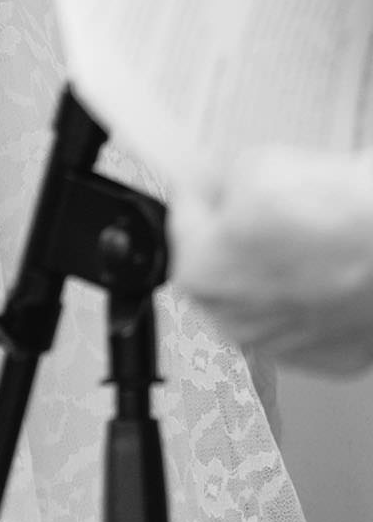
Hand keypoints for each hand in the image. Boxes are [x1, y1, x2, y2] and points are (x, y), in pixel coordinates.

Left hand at [173, 147, 372, 376]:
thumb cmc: (337, 219)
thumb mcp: (254, 166)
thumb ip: (218, 177)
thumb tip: (212, 179)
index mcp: (200, 273)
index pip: (185, 214)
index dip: (208, 187)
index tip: (218, 178)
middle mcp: (236, 322)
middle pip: (220, 261)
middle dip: (236, 231)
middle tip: (268, 205)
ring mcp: (284, 345)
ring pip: (264, 292)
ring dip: (276, 264)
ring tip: (307, 234)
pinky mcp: (330, 355)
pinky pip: (307, 314)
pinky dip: (315, 292)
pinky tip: (330, 267)